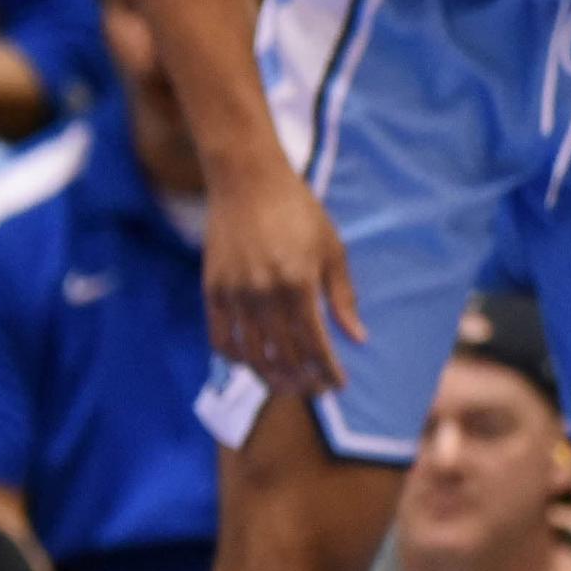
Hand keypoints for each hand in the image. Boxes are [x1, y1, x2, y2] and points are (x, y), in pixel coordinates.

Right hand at [203, 148, 363, 399]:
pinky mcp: (212, 289)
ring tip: (285, 384)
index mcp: (299, 284)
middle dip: (302, 380)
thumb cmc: (297, 210)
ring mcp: (234, 294)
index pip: (315, 345)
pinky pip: (220, 337)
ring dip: (269, 377)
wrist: (246, 180)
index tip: (337, 385)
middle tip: (314, 390)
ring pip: (250, 355)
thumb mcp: (332, 249)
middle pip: (283, 356)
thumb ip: (342, 297)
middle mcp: (264, 294)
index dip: (328, 371)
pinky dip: (234, 357)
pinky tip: (250, 361)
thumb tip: (358, 338)